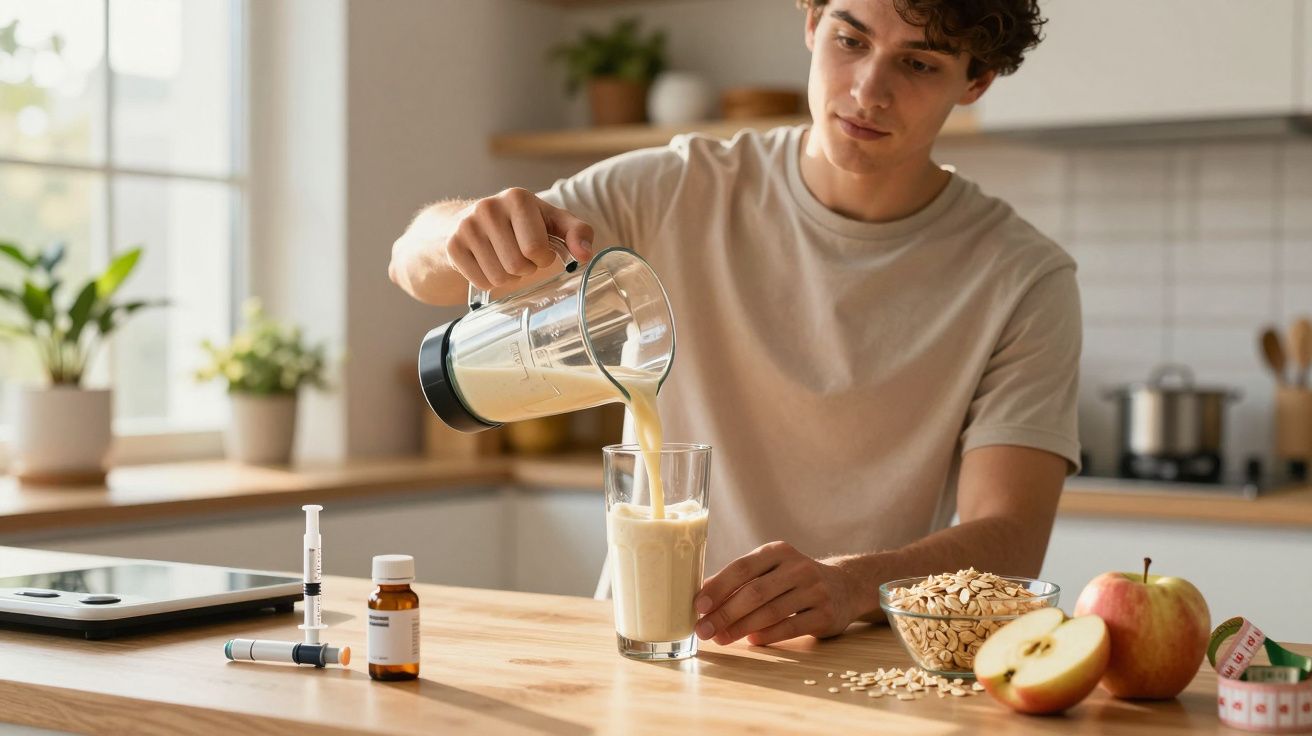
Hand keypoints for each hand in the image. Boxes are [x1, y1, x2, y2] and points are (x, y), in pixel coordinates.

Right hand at [447, 187, 593, 290]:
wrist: (471, 221)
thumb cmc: (522, 224)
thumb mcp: (552, 221)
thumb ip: (577, 232)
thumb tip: (585, 255)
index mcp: (518, 198)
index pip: (536, 249)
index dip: (543, 259)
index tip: (539, 251)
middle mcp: (488, 207)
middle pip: (517, 265)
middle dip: (525, 269)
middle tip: (520, 256)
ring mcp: (466, 226)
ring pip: (499, 277)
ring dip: (508, 277)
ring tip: (504, 259)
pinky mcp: (452, 246)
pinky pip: (481, 283)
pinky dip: (489, 282)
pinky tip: (488, 264)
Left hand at [693, 541, 860, 646]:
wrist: (845, 587)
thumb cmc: (793, 580)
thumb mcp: (770, 569)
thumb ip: (740, 579)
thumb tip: (702, 594)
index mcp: (778, 552)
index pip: (742, 568)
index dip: (719, 587)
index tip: (699, 605)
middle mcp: (798, 567)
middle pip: (755, 592)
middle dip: (725, 613)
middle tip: (704, 630)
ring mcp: (815, 590)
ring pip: (771, 612)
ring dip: (741, 628)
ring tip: (721, 638)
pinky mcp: (825, 614)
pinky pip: (790, 627)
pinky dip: (767, 636)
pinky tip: (751, 641)